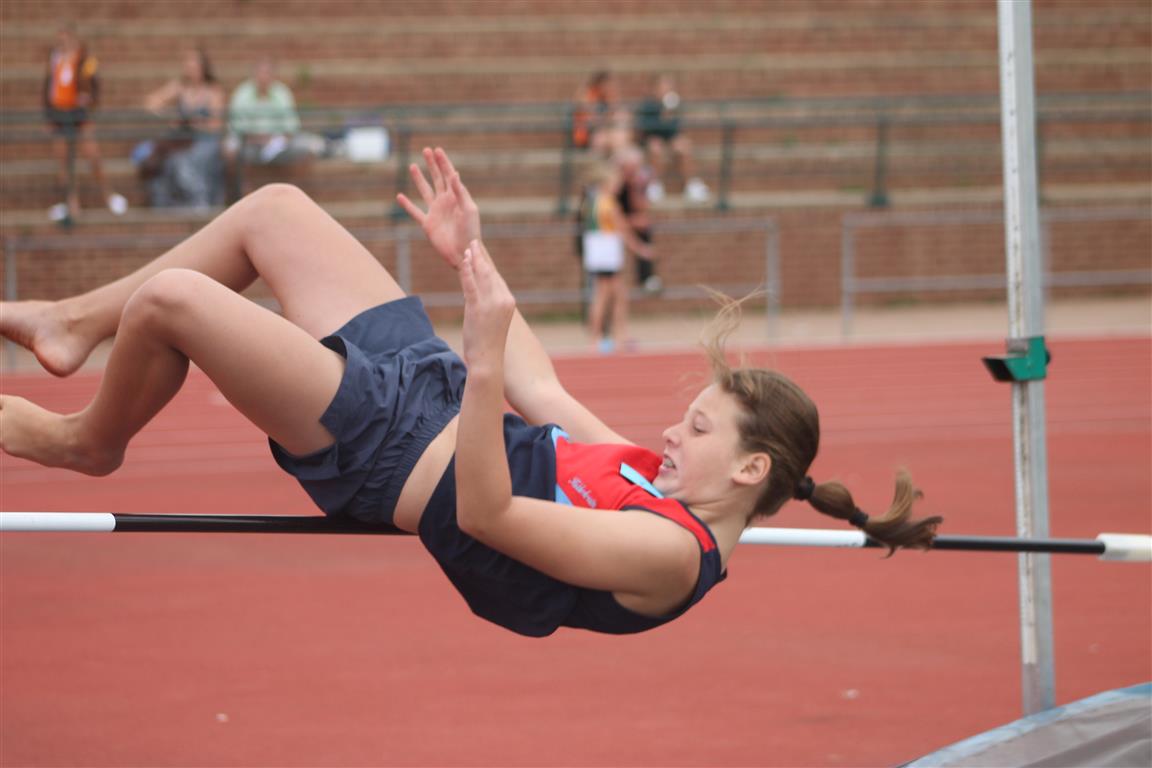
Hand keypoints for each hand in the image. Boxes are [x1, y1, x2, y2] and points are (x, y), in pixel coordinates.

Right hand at [396, 147, 479, 268]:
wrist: (464, 252)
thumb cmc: (470, 232)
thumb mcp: (468, 210)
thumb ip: (460, 192)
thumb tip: (453, 173)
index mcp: (456, 197)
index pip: (449, 175)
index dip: (443, 162)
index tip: (437, 150)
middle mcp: (445, 202)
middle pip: (437, 178)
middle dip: (432, 164)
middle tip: (426, 150)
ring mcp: (436, 212)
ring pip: (425, 191)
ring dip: (419, 179)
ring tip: (412, 166)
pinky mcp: (428, 224)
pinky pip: (415, 212)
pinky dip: (407, 205)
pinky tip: (400, 197)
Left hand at [458, 239, 514, 371]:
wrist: (488, 360)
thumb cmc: (488, 343)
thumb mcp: (492, 321)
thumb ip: (488, 305)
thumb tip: (477, 295)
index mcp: (508, 302)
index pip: (497, 278)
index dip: (488, 264)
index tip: (481, 253)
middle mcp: (503, 300)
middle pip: (490, 273)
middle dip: (481, 256)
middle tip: (474, 242)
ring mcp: (491, 304)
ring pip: (482, 275)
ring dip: (474, 259)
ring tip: (468, 247)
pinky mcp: (478, 308)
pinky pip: (471, 285)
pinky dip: (468, 271)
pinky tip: (464, 260)